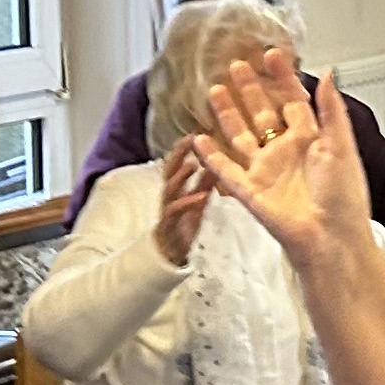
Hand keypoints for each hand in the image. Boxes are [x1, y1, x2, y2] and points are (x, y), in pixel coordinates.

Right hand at [153, 140, 219, 269]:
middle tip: (190, 138)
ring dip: (180, 175)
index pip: (177, 161)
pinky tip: (201, 195)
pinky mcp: (170, 224)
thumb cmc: (184, 223)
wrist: (170, 252)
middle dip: (178, 153)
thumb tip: (216, 162)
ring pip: (170, 188)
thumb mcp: (198, 200)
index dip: (184, 147)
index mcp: (176, 187)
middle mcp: (170, 194)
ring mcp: (168, 208)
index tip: (195, 131)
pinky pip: (177, 210)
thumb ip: (205, 182)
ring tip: (192, 164)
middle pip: (169, 169)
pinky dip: (189, 202)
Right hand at [197, 59, 375, 265]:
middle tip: (236, 66)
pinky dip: (210, 155)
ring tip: (214, 90)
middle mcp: (286, 152)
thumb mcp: (341, 145)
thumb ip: (331, 109)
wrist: (331, 237)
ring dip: (228, 114)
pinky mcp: (250, 191)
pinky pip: (225, 170)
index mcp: (311, 140)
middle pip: (263, 114)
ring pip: (240, 136)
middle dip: (250, 90)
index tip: (271, 55)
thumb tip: (329, 72)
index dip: (282, 77)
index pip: (294, 100)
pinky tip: (197, 138)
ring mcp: (266, 171)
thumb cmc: (344, 197)